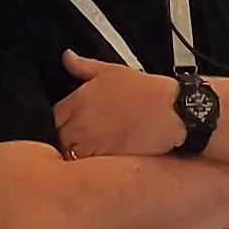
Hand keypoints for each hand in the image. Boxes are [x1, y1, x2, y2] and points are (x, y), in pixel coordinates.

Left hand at [53, 51, 185, 158]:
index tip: (70, 125)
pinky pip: (86, 170)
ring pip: (69, 157)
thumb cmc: (148, 93)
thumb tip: (68, 58)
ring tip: (93, 151)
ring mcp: (92, 145)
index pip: (51, 117)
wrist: (176, 113)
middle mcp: (81, 124)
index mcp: (79, 101)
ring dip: (75, 156)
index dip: (61, 122)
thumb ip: (84, 66)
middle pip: (58, 139)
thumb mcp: (113, 71)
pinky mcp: (106, 162)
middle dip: (66, 140)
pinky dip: (90, 170)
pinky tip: (102, 163)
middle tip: (83, 140)